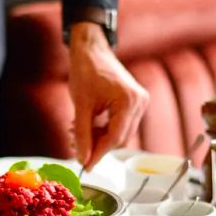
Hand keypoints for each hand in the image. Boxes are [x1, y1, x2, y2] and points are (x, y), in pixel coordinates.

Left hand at [68, 22, 148, 169]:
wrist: (91, 50)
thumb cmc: (86, 71)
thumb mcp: (81, 106)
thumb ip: (82, 134)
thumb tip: (83, 159)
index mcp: (129, 101)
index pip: (115, 137)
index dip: (98, 153)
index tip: (85, 165)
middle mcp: (139, 102)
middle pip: (120, 138)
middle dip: (97, 145)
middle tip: (76, 147)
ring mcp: (139, 102)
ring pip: (120, 133)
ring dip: (99, 137)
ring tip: (77, 132)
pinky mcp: (134, 102)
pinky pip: (120, 124)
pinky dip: (104, 129)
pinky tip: (88, 125)